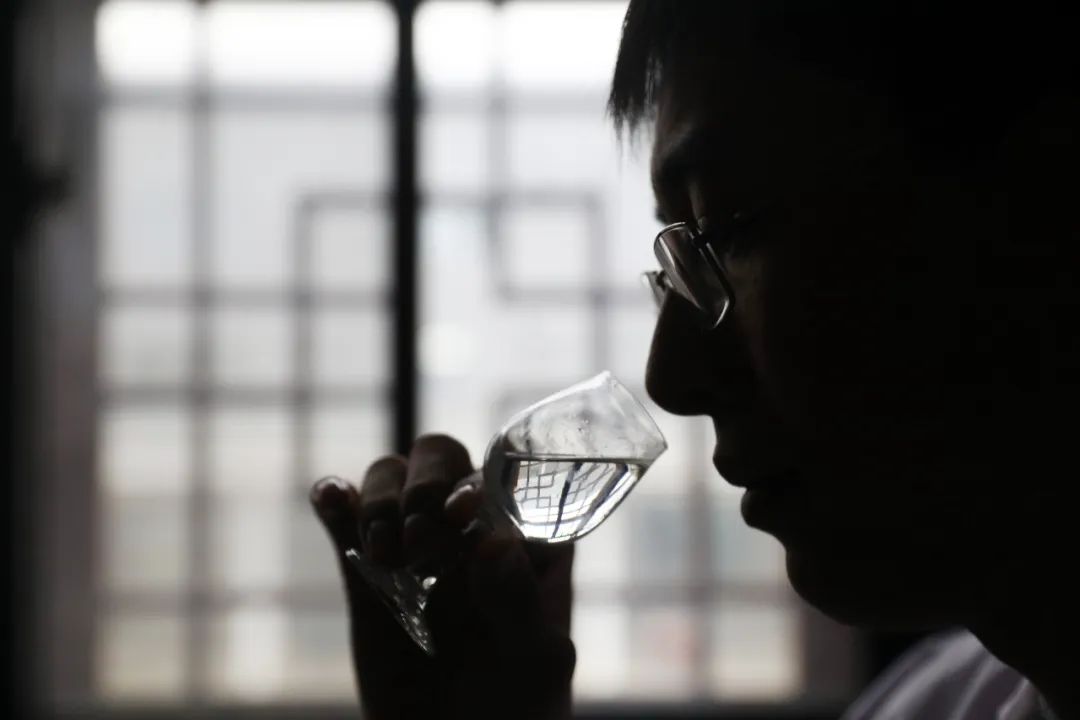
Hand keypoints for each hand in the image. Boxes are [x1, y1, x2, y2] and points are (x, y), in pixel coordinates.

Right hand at [310, 434, 575, 719]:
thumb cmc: (518, 707)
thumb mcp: (534, 660)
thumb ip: (518, 602)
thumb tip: (494, 543)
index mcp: (526, 537)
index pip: (503, 476)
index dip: (480, 481)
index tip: (462, 511)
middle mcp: (470, 526)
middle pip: (442, 458)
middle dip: (427, 483)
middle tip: (422, 539)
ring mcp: (415, 544)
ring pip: (391, 477)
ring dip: (382, 498)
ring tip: (387, 555)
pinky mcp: (366, 572)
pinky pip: (344, 521)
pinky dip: (334, 500)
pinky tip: (330, 498)